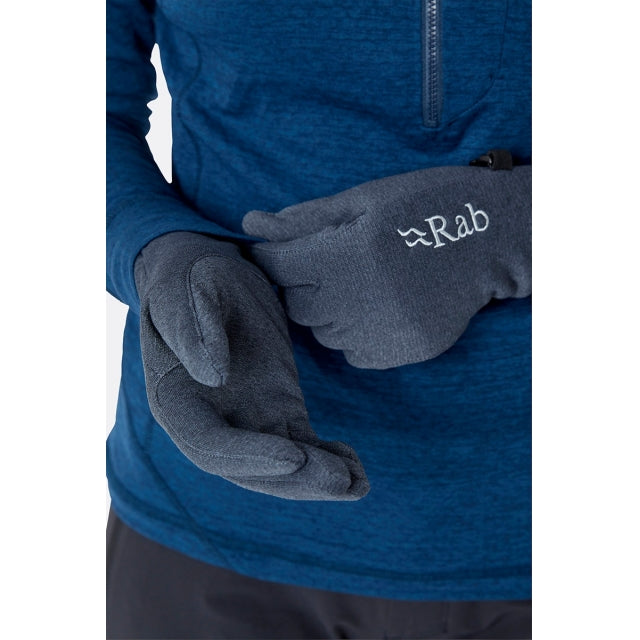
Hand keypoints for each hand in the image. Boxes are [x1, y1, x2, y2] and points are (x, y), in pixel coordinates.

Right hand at [133, 231, 368, 499]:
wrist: (210, 274)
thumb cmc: (189, 279)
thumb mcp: (184, 292)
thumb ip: (193, 329)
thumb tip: (212, 375)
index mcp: (177, 401)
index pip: (210, 445)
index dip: (249, 457)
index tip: (293, 456)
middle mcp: (212, 421)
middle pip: (251, 468)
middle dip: (294, 480)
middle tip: (340, 481)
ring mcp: (248, 418)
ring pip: (281, 463)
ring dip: (317, 478)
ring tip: (359, 482)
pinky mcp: (277, 409)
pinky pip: (302, 443)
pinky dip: (328, 457)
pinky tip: (356, 465)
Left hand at [242, 165, 530, 368]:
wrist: (492, 237)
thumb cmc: (424, 204)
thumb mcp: (363, 199)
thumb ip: (305, 218)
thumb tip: (250, 223)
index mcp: (348, 252)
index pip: (277, 267)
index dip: (274, 257)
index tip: (285, 252)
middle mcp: (362, 298)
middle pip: (296, 304)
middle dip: (303, 283)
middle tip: (334, 263)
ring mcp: (385, 330)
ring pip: (322, 333)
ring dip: (328, 311)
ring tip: (361, 284)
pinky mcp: (404, 351)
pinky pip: (353, 354)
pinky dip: (355, 335)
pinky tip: (379, 308)